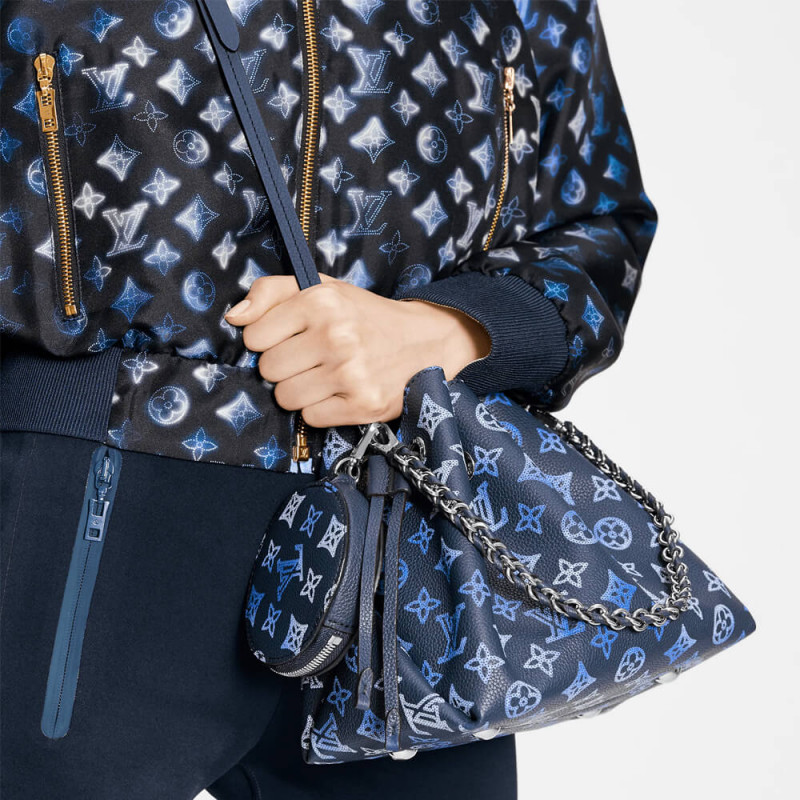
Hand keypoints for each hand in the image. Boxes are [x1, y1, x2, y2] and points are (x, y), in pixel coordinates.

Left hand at [223, 273, 490, 426]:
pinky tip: (340, 392)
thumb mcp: (322, 288)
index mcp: (321, 299)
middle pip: (268, 370)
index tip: (292, 336)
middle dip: (284, 366)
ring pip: (285, 397)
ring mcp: (350, 372)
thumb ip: (272, 292)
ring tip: (325, 376)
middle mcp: (335, 335)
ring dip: (300, 390)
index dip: (268, 339)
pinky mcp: (362, 404)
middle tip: (312, 357)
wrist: (424, 342)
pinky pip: (310, 417)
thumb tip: (234, 317)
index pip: (254, 335)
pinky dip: (321, 409)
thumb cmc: (364, 316)